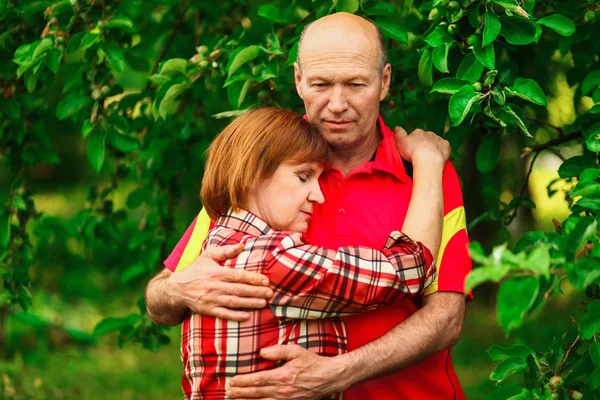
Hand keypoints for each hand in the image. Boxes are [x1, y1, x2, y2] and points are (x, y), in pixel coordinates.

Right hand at [165, 243, 272, 320]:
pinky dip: (235, 316)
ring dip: (250, 303)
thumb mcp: (208, 256)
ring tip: (264, 303)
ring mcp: (211, 299)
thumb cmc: (196, 270)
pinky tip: (247, 316)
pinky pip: (223, 314)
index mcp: (216, 272)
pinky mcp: (207, 310)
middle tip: (271, 293)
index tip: (266, 280)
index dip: (253, 278)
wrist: (176, 289)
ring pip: (233, 302)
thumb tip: (243, 243)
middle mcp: (214, 286)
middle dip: (256, 291)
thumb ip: (226, 250)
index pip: (238, 275)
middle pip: (238, 289)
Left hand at [227, 345, 350, 399]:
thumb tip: (262, 352)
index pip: (257, 380)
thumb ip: (278, 351)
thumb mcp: (296, 351)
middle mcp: (282, 390)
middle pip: (256, 393)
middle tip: (227, 392)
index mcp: (282, 376)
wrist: (329, 377)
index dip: (242, 381)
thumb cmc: (313, 362)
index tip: (232, 380)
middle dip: (240, 393)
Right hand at [394, 126, 450, 164]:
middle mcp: (429, 133)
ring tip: (429, 157)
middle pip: (426, 138)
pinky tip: (439, 157)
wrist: (427, 159)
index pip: (416, 134)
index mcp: (418, 132)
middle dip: (424, 144)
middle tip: (421, 153)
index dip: (414, 141)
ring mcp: (439, 139)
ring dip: (433, 147)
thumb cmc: (412, 151)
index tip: (412, 148)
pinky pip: (444, 148)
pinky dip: (442, 151)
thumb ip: (399, 134)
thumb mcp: (401, 142)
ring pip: (436, 142)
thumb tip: (397, 127)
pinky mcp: (446, 146)